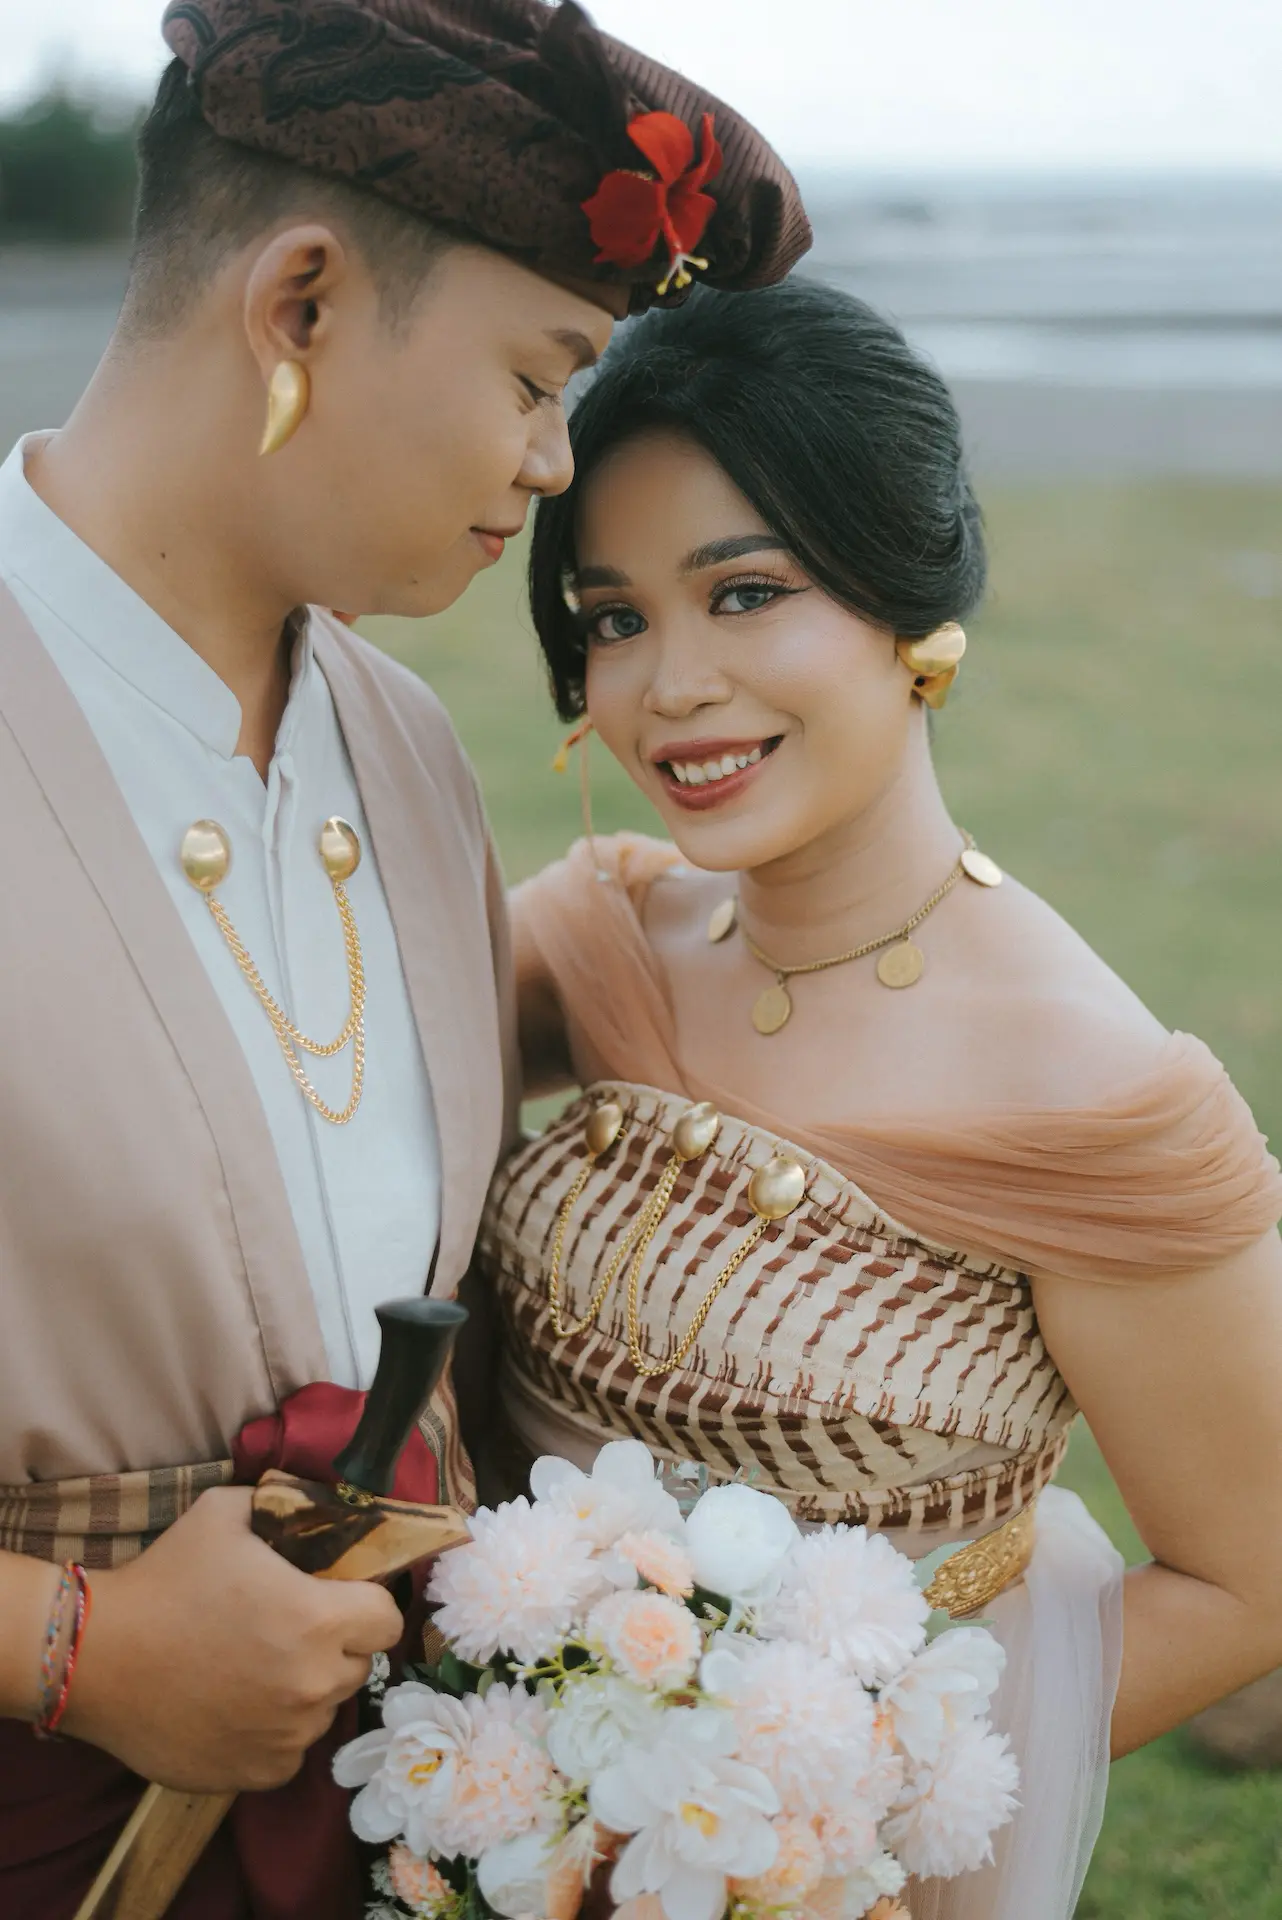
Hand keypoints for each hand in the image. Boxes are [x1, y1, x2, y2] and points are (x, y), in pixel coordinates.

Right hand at [63, 1487, 401, 1791]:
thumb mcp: (226, 1512)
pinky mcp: (254, 1774)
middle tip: (288, 1631)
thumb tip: (319, 1505)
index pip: (388, 1619)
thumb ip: (285, 1505)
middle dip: (335, 1646)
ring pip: (323, 1711)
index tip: (339, 1599)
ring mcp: (285, 1737)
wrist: (97, 1656)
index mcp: (317, 1619)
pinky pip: (289, 1751)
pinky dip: (275, 1734)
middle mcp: (313, 1684)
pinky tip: (237, 1707)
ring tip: (256, 1669)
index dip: (368, 1605)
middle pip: (358, 1665)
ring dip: (305, 1691)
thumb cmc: (165, 1577)